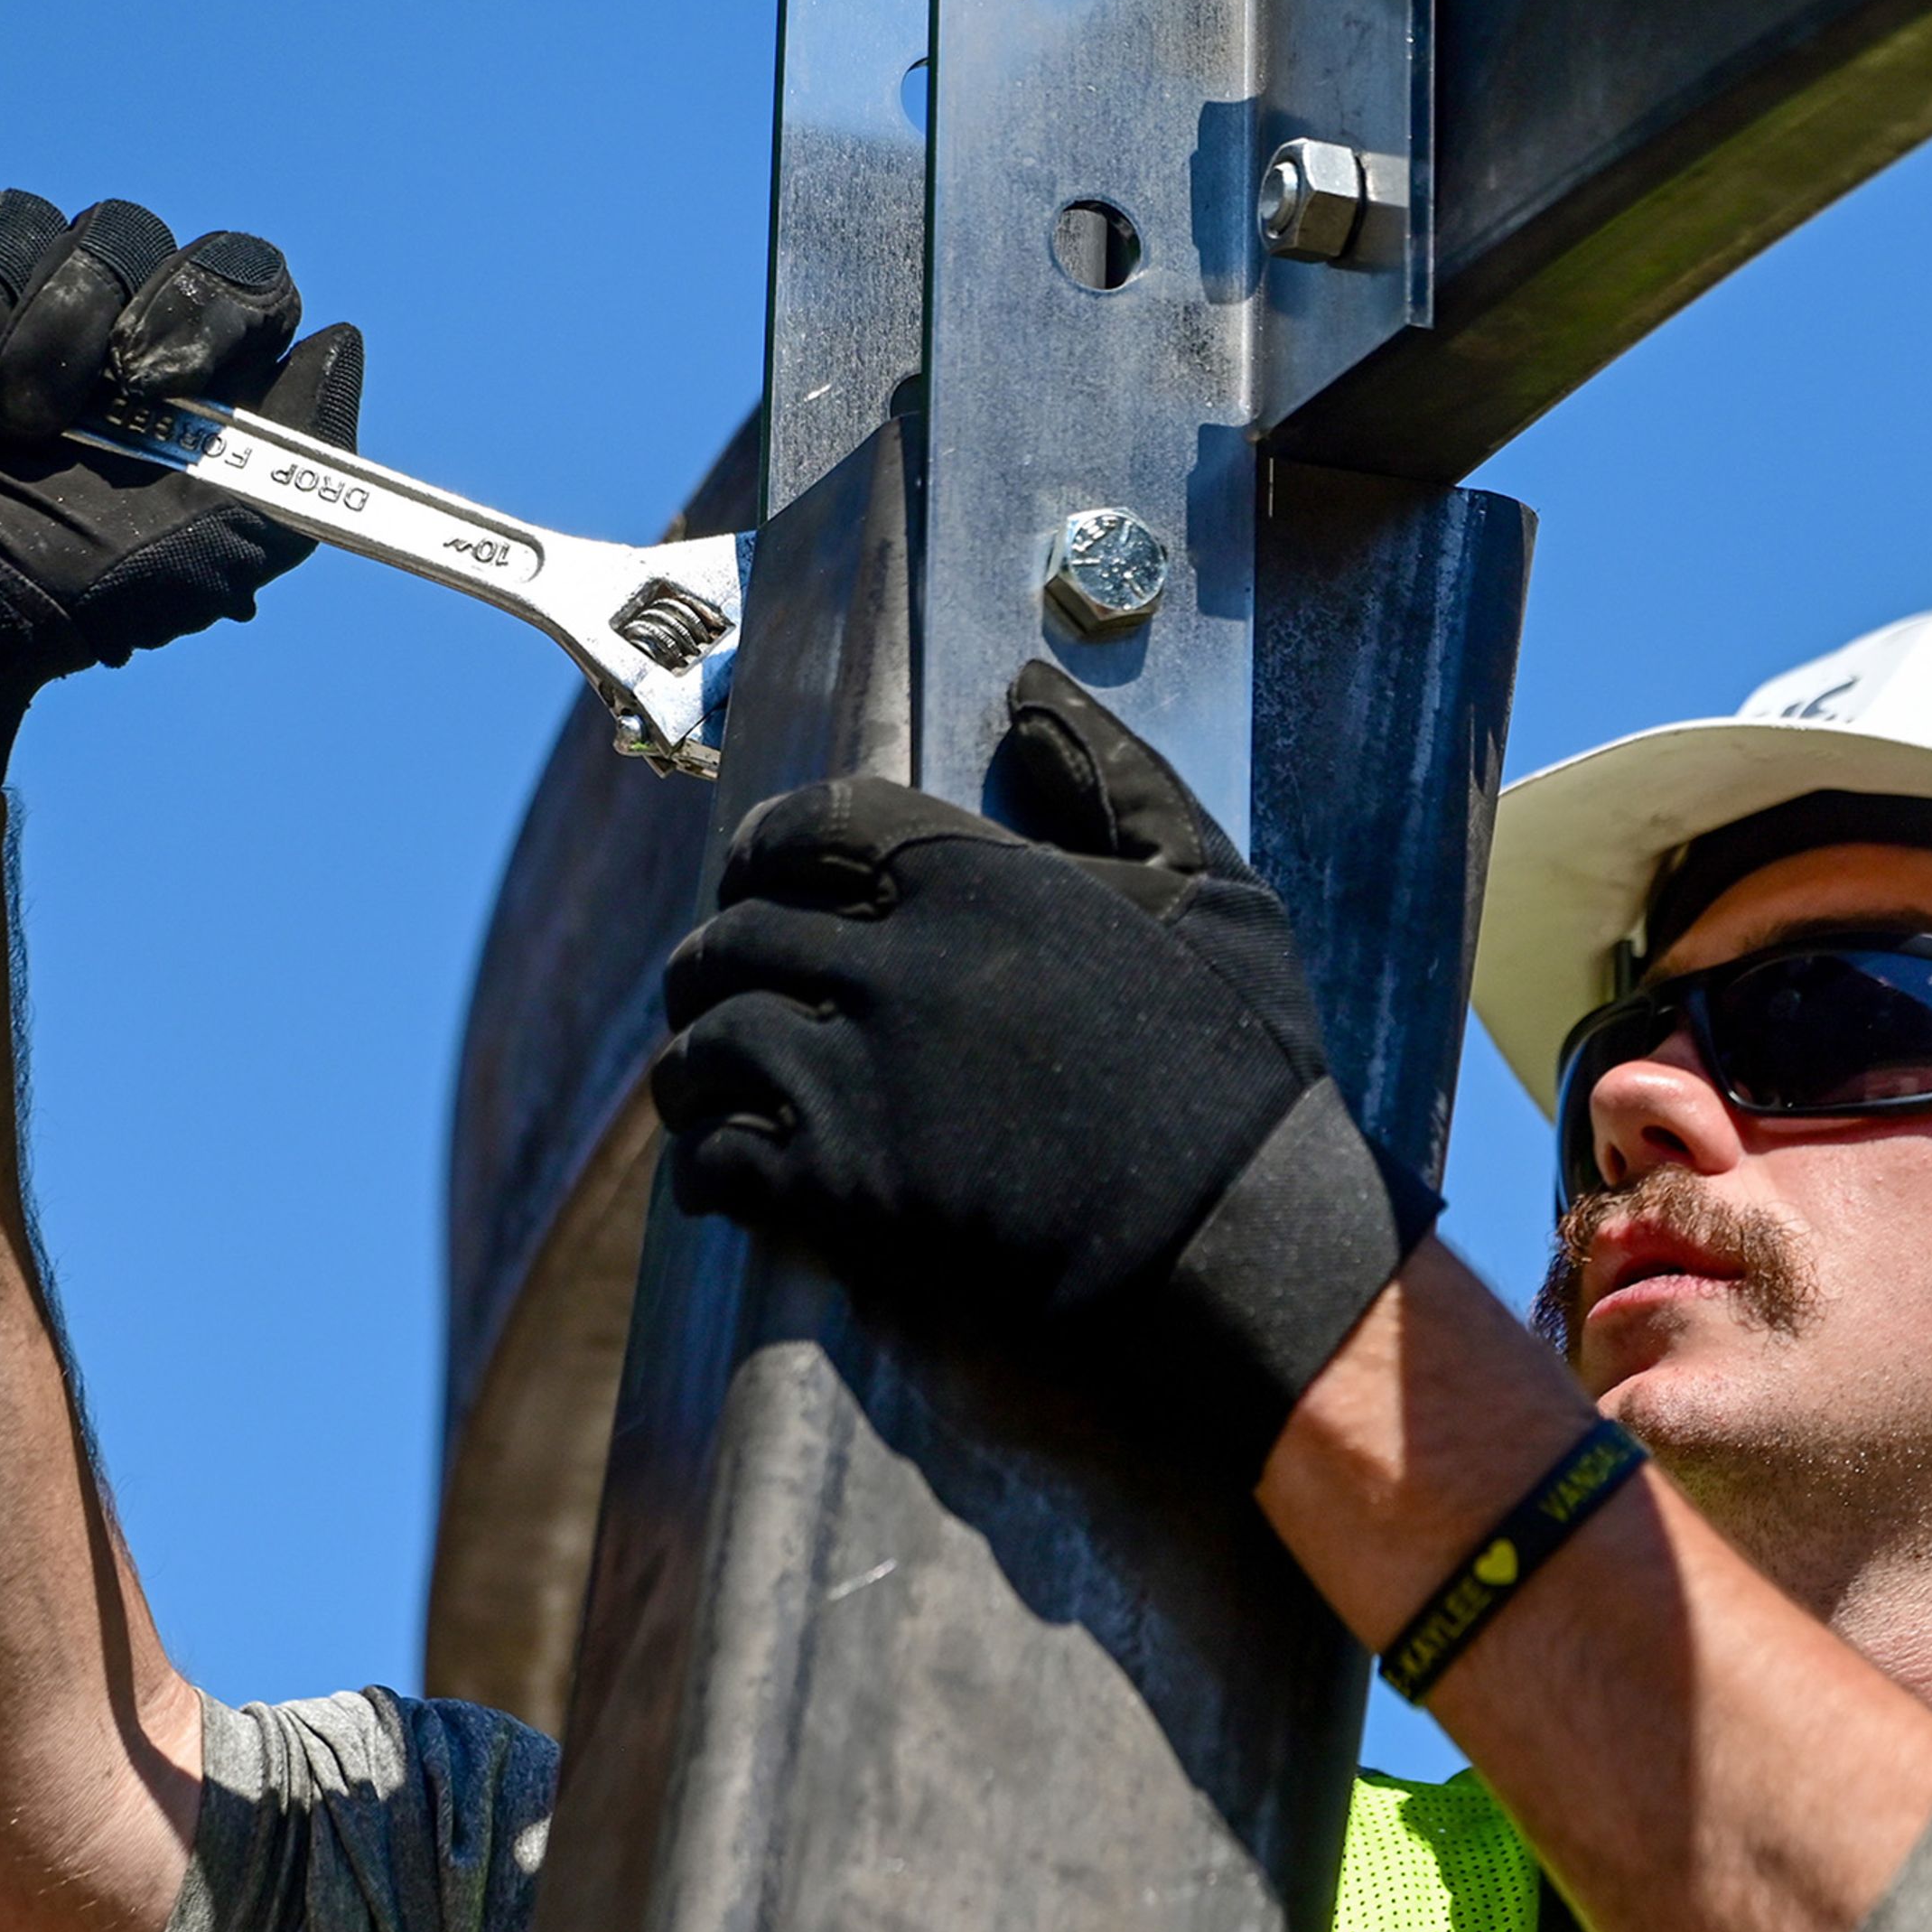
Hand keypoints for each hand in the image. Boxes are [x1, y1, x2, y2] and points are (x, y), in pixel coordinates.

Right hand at [0, 174, 364, 783]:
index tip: (150, 383)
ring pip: (16, 219)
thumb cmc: (67, 589)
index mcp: (189, 357)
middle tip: (33, 432)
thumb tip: (340, 339)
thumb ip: (299, 455)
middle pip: (123, 232)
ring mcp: (2, 271)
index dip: (203, 309)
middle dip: (69, 336)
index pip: (241, 269)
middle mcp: (104, 300)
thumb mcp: (215, 548)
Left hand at [655, 663, 1439, 1488]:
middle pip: (739, 937)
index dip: (761, 850)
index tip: (748, 879)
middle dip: (709, 964)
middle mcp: (900, 963)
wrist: (1242, 1240)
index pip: (811, 825)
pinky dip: (705, 1168)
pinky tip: (717, 1179)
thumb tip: (1031, 691)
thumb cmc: (1242, 1068)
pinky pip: (724, 1161)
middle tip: (708, 993)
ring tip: (697, 1090)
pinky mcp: (847, 1191)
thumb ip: (1117, 779)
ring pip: (709, 1046)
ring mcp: (862, 1078)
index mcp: (975, 875)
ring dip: (689, 1067)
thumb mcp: (1211, 893)